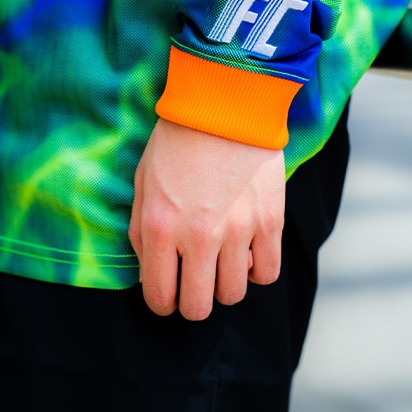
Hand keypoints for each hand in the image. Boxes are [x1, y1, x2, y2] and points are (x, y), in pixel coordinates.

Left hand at [129, 119, 284, 320]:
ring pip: (234, 294)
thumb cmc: (177, 140)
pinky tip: (248, 253)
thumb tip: (150, 270)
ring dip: (225, 285)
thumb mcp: (142, 182)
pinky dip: (257, 271)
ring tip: (222, 261)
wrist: (224, 104)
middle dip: (192, 302)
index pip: (159, 297)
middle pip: (198, 307)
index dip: (162, 303)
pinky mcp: (270, 221)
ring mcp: (238, 231)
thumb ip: (141, 231)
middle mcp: (198, 237)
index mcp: (160, 227)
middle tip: (194, 283)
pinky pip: (268, 274)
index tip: (168, 294)